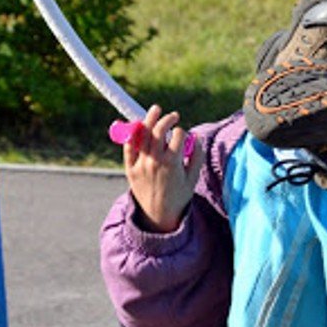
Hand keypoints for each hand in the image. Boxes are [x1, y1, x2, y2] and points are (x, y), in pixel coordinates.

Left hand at [124, 105, 203, 232]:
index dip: (182, 132)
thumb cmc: (178, 197)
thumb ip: (197, 158)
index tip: (183, 135)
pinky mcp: (130, 168)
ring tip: (156, 110)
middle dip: (168, 119)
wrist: (158, 216)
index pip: (178, 136)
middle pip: (160, 130)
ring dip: (150, 118)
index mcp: (173, 164)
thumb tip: (196, 137)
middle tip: (173, 116)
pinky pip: (129, 146)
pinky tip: (138, 124)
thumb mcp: (192, 180)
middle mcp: (155, 162)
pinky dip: (132, 133)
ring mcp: (141, 164)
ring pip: (143, 133)